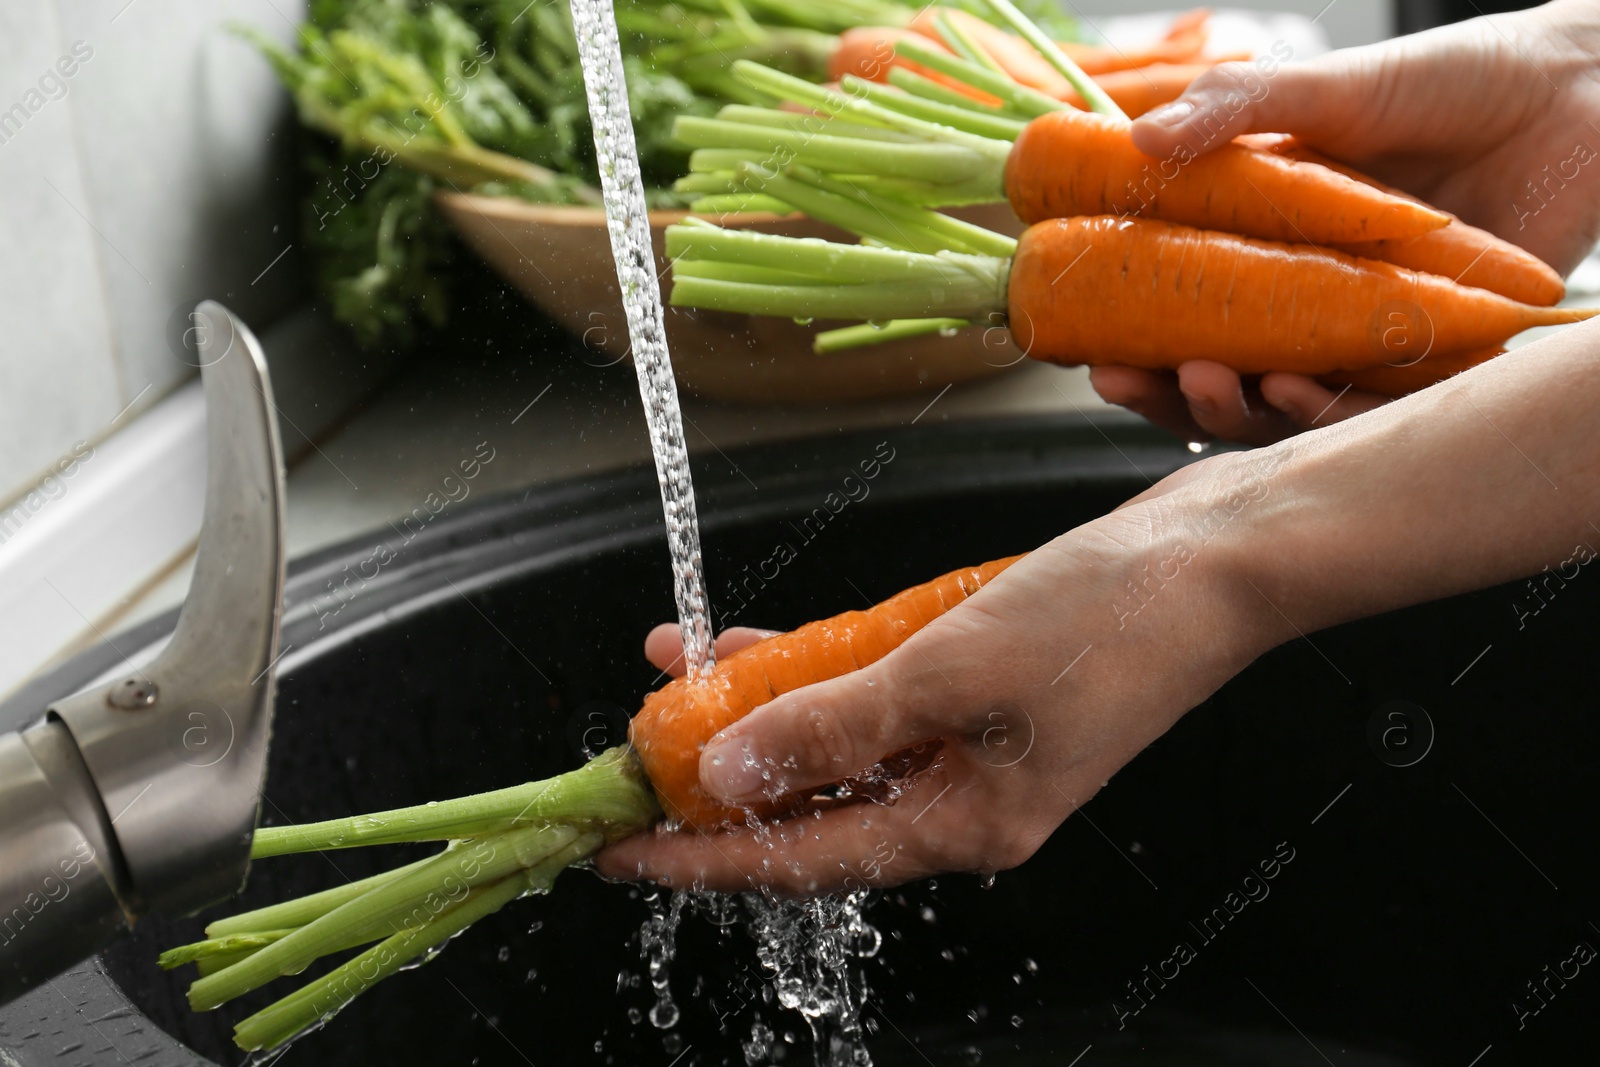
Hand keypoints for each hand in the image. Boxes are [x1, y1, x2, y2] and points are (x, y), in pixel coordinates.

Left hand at [597, 449, 1282, 893]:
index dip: (702, 855)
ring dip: (755, 710)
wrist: (1215, 558)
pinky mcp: (974, 686)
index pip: (801, 858)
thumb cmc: (1109, 621)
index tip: (622, 848)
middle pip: (809, 805)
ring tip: (673, 675)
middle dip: (717, 777)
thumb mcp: (949, 674)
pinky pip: (870, 693)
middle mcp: (960, 798)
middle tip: (635, 751)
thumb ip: (833, 725)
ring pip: (832, 744)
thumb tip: (728, 771)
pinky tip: (754, 642)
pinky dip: (813, 670)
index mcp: (964, 826)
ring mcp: (968, 742)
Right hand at [1095, 1, 1599, 443]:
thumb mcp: (1325, 86)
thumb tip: (1134, 141)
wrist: (1576, 87)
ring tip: (1205, 381)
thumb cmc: (1451, 78)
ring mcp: (1366, 332)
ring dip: (1230, 409)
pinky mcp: (1434, 359)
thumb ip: (1234, 110)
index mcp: (1268, 244)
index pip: (1181, 309)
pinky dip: (1321, 414)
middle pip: (1219, 373)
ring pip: (1281, 405)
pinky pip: (1368, 411)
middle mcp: (1309, 299)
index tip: (1080, 346)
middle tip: (1122, 378)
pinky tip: (1291, 389)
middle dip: (1161, 392)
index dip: (1127, 338)